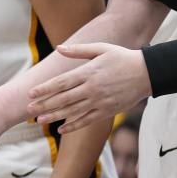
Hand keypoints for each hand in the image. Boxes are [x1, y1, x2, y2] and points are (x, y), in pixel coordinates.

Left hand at [27, 43, 150, 133]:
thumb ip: (78, 50)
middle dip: (45, 104)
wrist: (146, 73)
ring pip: (73, 111)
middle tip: (29, 109)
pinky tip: (61, 129)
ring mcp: (100, 101)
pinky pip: (87, 120)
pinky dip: (74, 125)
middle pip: (63, 98)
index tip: (31, 93)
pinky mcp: (108, 111)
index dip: (45, 89)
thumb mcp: (100, 49)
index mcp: (88, 72)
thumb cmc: (121, 58)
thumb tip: (58, 48)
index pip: (61, 82)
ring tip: (40, 120)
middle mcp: (92, 88)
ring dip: (55, 116)